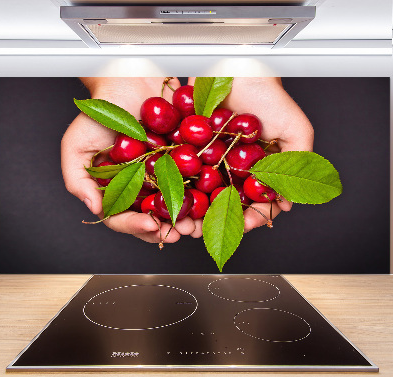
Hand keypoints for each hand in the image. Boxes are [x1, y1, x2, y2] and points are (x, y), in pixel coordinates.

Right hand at [61, 77, 196, 243]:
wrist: (132, 81)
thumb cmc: (101, 111)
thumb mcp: (77, 145)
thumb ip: (77, 180)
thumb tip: (95, 208)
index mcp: (115, 189)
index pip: (122, 217)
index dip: (135, 226)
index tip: (151, 225)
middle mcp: (139, 187)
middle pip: (152, 218)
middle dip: (166, 230)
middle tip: (180, 233)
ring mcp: (162, 176)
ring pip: (175, 206)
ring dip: (187, 219)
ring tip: (195, 225)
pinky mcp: (182, 163)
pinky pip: (193, 182)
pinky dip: (201, 195)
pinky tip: (209, 201)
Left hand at [188, 77, 313, 232]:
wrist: (236, 67)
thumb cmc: (268, 96)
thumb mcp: (295, 130)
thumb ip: (299, 165)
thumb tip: (287, 204)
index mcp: (257, 170)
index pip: (255, 203)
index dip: (250, 218)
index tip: (243, 227)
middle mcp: (232, 168)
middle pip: (223, 203)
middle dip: (214, 221)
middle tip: (204, 232)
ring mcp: (210, 160)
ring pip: (200, 193)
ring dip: (191, 211)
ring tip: (184, 223)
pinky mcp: (189, 148)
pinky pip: (182, 172)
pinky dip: (175, 187)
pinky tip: (169, 199)